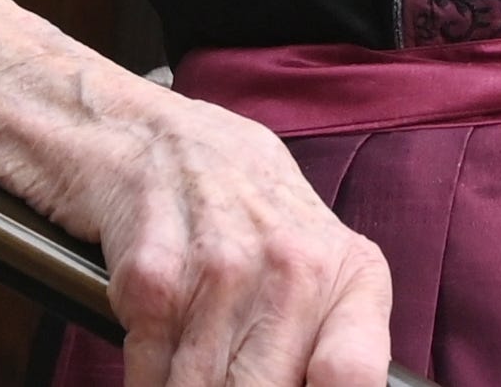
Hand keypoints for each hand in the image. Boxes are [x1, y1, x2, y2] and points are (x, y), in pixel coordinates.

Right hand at [76, 95, 393, 386]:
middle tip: (236, 380)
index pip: (352, 375)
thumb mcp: (320, 262)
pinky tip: (160, 361)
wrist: (157, 137)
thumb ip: (334, 340)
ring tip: (201, 371)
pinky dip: (148, 382)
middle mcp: (294, 270)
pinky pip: (149, 375)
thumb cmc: (248, 210)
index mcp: (349, 275)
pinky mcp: (154, 279)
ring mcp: (223, 272)